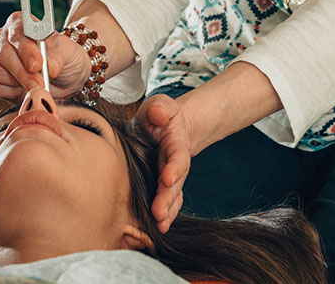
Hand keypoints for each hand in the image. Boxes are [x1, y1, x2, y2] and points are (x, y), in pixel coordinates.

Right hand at [0, 11, 90, 101]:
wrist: (64, 76)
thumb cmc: (63, 57)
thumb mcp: (68, 53)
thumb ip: (58, 58)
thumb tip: (49, 68)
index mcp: (19, 23)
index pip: (17, 33)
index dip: (26, 49)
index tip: (38, 64)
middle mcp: (3, 39)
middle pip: (3, 54)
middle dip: (22, 72)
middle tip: (39, 83)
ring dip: (17, 82)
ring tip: (36, 86)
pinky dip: (10, 92)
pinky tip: (24, 89)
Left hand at [136, 94, 192, 232]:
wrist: (165, 127)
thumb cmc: (159, 115)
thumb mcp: (160, 104)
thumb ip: (160, 106)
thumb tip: (158, 113)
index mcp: (176, 143)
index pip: (177, 156)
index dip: (174, 167)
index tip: (168, 178)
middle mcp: (175, 164)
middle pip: (175, 184)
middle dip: (167, 199)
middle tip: (159, 214)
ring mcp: (169, 178)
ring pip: (171, 197)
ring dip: (166, 212)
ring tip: (159, 226)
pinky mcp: (161, 187)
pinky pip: (165, 203)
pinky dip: (163, 216)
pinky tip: (157, 229)